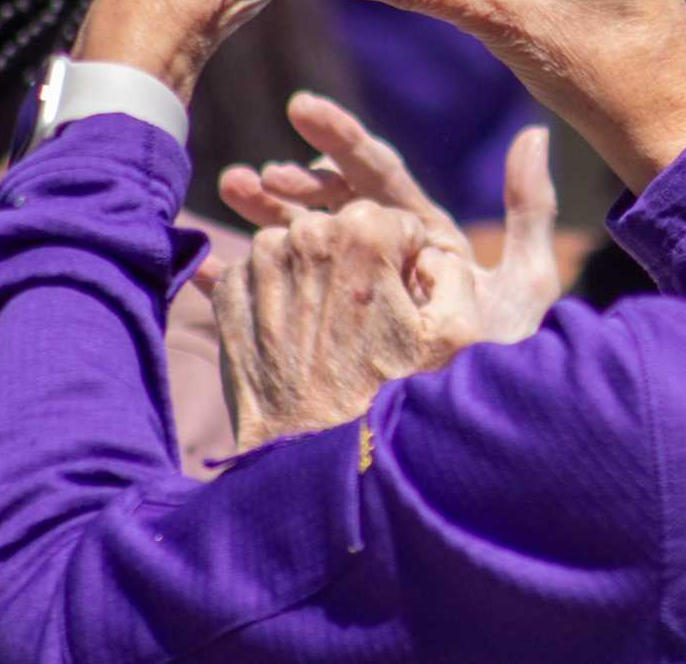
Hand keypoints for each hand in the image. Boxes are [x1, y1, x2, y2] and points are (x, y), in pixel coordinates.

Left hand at [203, 199, 476, 447]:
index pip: (393, 222)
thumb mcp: (456, 337)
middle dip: (357, 262)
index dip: (406, 260)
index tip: (403, 298)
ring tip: (330, 329)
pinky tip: (297, 335)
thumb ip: (455, 273)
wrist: (313, 462)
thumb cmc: (391, 399)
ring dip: (314, 274)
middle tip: (366, 318)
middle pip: (341, 229)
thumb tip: (429, 255)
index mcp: (364, 233)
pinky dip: (277, 294)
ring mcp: (259, 265)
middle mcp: (305, 236)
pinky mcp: (229, 297)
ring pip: (296, 246)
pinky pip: (258, 274)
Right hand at [217, 91, 562, 344]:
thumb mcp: (527, 282)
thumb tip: (534, 133)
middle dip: (291, 183)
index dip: (341, 139)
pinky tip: (205, 265)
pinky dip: (241, 281)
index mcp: (423, 236)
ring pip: (301, 243)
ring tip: (229, 190)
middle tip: (256, 173)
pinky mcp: (325, 332)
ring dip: (263, 216)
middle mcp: (385, 259)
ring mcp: (352, 295)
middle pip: (330, 206)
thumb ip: (529, 210)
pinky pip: (276, 299)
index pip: (377, 176)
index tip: (302, 114)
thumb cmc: (505, 356)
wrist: (474, 429)